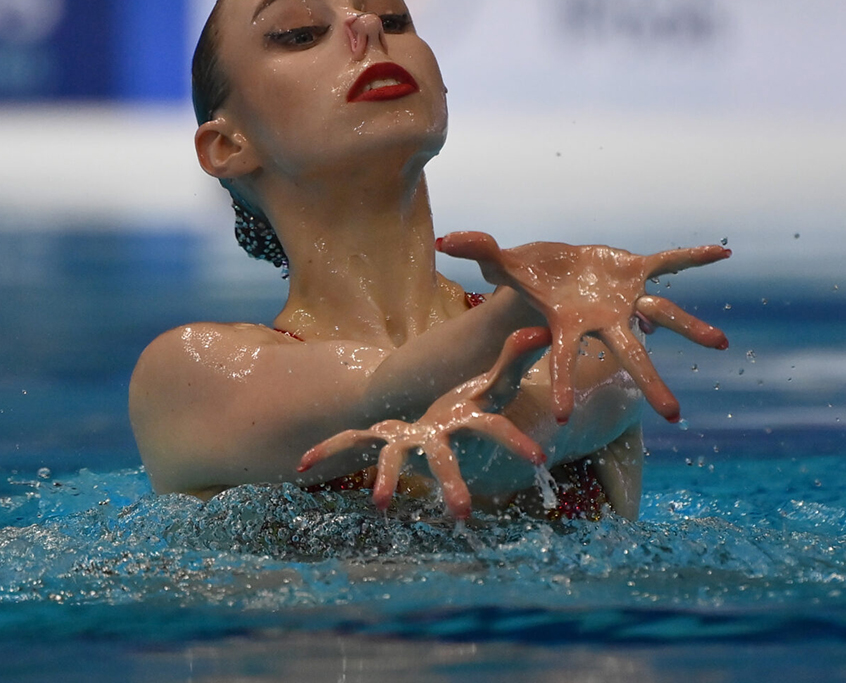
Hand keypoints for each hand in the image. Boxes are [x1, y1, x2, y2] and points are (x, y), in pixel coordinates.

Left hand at [297, 327, 551, 519]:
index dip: (515, 442)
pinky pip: (351, 440)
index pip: (495, 431)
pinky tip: (303, 464)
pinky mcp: (381, 435)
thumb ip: (514, 356)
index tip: (538, 459)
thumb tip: (542, 331)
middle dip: (453, 485)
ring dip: (390, 480)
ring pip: (396, 460)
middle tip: (464, 514)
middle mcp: (435, 438)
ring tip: (381, 504)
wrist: (438, 413)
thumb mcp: (493, 378)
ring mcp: (406, 439)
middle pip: (445, 461)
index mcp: (465, 421)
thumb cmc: (471, 398)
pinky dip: (328, 449)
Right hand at [437, 232, 728, 422]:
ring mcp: (624, 297)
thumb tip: (444, 241)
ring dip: (692, 328)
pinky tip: (722, 253)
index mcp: (570, 324)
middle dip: (651, 383)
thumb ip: (478, 252)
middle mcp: (603, 318)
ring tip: (722, 343)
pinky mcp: (637, 271)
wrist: (555, 266)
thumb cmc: (527, 275)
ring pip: (663, 315)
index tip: (565, 417)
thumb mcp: (501, 262)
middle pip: (630, 354)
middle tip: (674, 415)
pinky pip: (669, 262)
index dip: (564, 384)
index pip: (565, 359)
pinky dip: (693, 256)